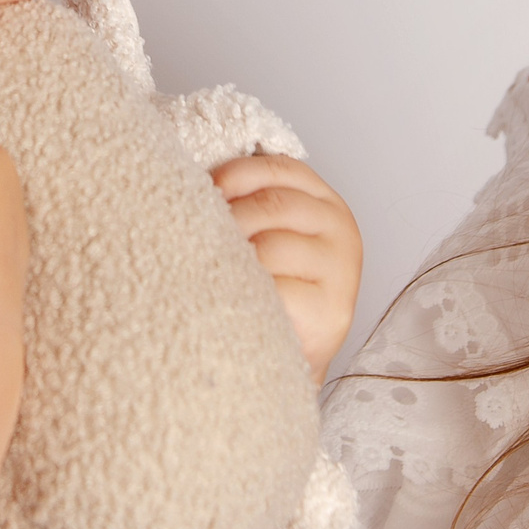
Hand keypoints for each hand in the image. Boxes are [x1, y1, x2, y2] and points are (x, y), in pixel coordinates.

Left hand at [212, 154, 361, 383]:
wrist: (287, 359)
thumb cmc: (270, 292)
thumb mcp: (267, 236)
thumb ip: (249, 206)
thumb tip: (187, 181)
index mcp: (325, 202)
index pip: (278, 169)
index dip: (234, 175)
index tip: (201, 191)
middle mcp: (340, 229)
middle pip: (270, 205)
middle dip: (226, 221)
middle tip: (193, 242)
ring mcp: (340, 270)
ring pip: (268, 247)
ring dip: (231, 261)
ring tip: (209, 275)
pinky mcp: (329, 311)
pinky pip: (273, 292)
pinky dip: (243, 295)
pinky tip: (228, 303)